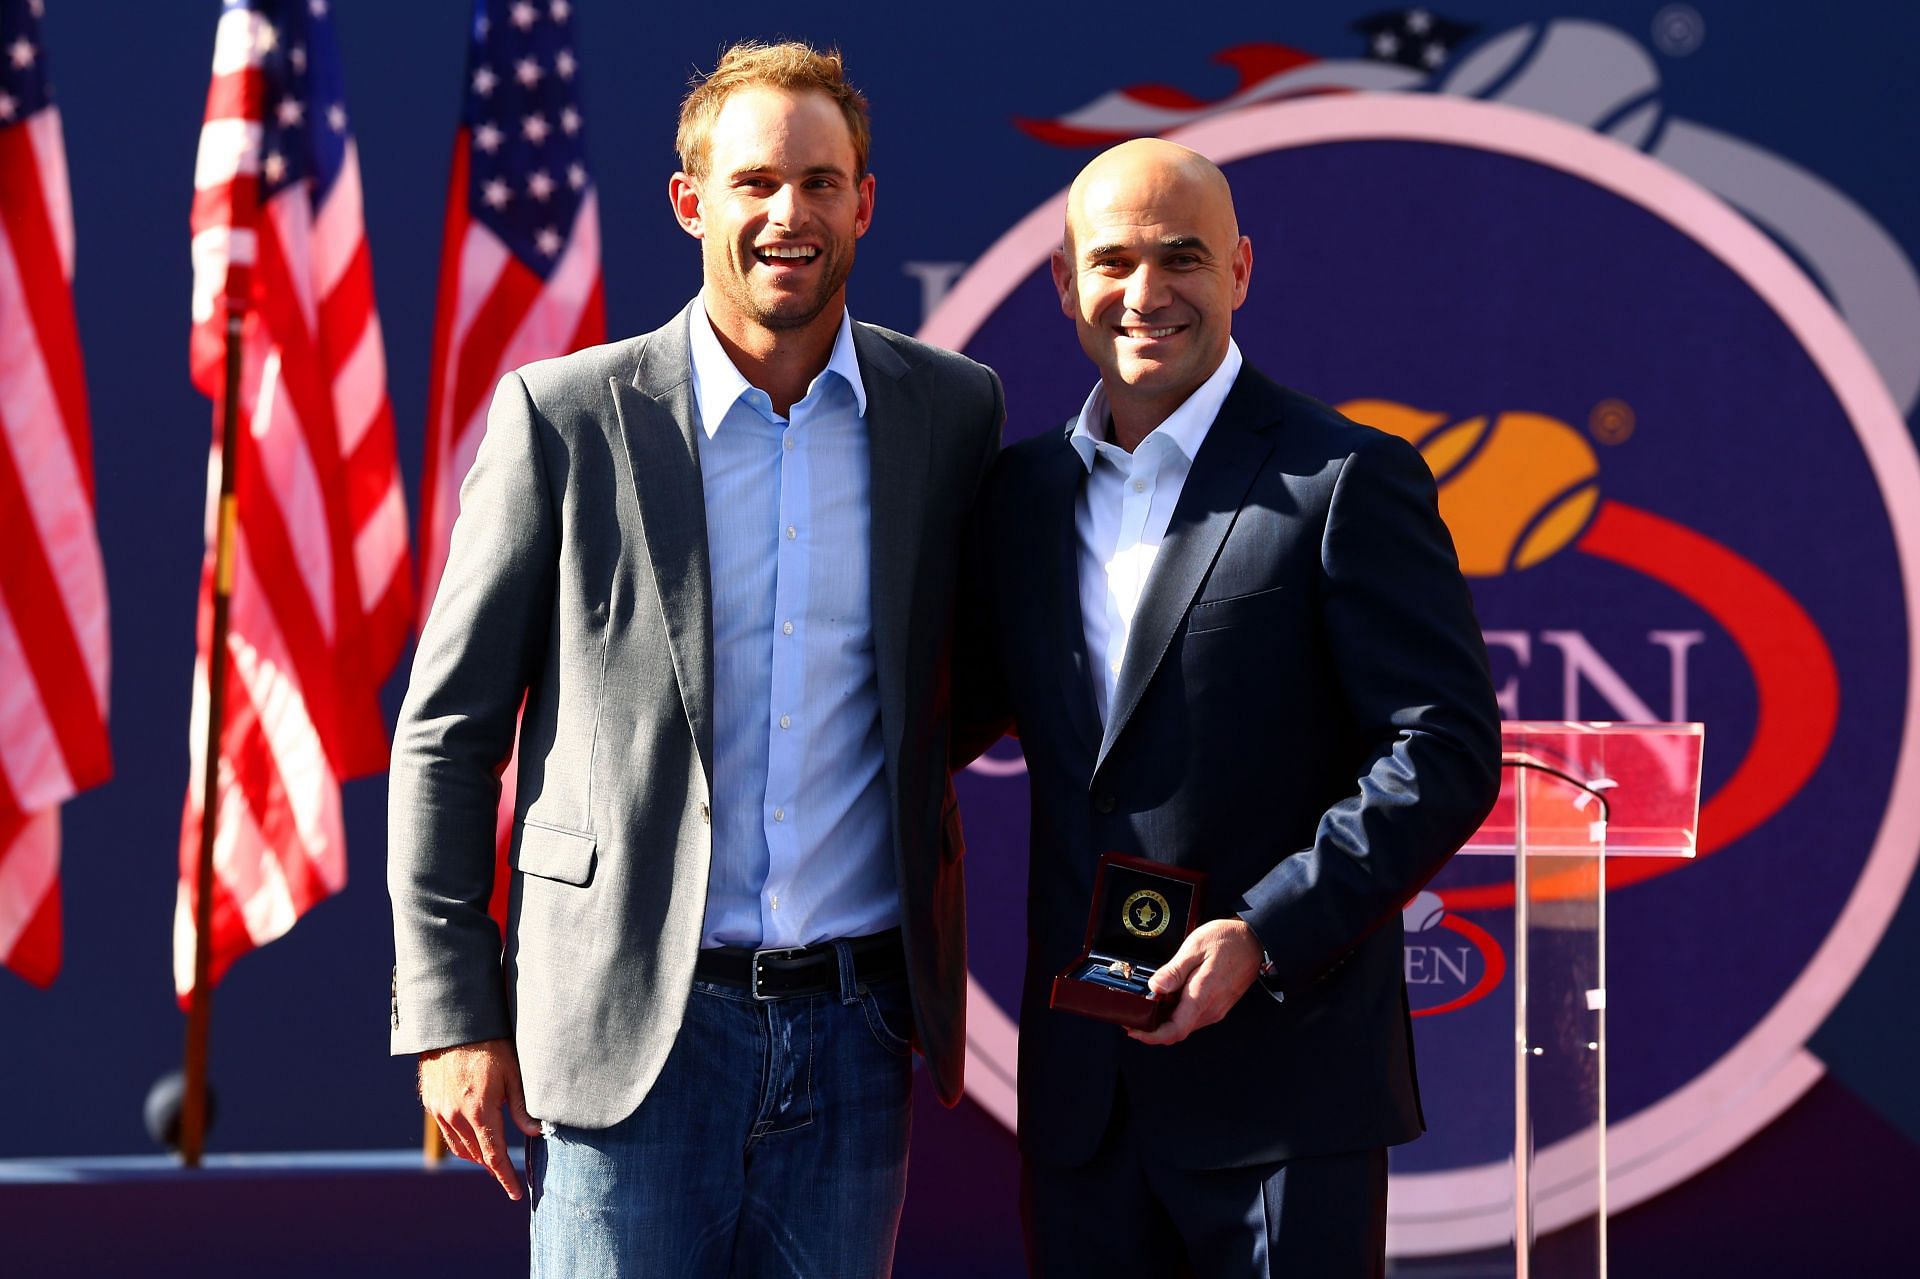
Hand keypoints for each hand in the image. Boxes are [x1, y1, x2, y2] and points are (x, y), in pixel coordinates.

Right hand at [419, 1038, 539, 1198]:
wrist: (452, 1026)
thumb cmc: (490, 1045)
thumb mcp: (514, 1073)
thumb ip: (523, 1107)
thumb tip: (536, 1133)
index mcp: (479, 1111)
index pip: (493, 1156)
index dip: (505, 1177)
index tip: (515, 1193)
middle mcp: (455, 1116)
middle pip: (476, 1155)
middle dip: (492, 1166)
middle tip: (507, 1171)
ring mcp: (440, 1111)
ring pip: (459, 1147)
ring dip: (476, 1155)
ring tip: (491, 1155)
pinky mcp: (431, 1103)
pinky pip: (447, 1132)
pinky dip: (461, 1140)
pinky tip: (473, 1133)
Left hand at [1127, 919, 1263, 1046]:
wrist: (1255, 939)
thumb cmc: (1227, 940)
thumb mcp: (1195, 947)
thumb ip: (1174, 971)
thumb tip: (1155, 988)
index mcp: (1202, 997)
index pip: (1174, 1031)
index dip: (1151, 1036)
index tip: (1133, 1030)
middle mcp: (1211, 1009)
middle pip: (1177, 1030)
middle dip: (1153, 1026)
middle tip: (1135, 1012)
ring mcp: (1217, 1009)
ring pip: (1185, 1024)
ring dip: (1166, 1018)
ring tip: (1150, 1001)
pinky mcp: (1219, 1005)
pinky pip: (1194, 1016)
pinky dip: (1178, 1012)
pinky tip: (1170, 996)